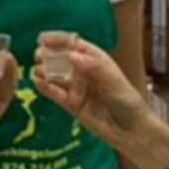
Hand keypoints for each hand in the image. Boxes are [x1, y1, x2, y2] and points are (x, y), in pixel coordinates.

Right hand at [31, 35, 168, 159]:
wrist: (130, 129)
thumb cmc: (127, 100)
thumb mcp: (113, 80)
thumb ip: (94, 67)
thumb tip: (72, 56)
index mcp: (95, 59)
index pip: (74, 45)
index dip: (58, 40)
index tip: (43, 39)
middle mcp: (83, 71)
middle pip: (61, 59)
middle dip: (48, 55)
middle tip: (39, 55)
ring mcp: (76, 87)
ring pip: (56, 76)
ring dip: (44, 71)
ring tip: (37, 70)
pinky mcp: (71, 104)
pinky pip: (55, 93)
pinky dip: (46, 88)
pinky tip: (38, 83)